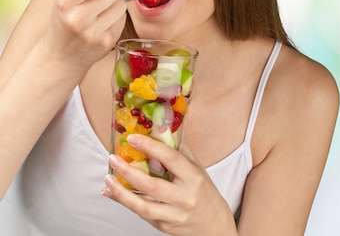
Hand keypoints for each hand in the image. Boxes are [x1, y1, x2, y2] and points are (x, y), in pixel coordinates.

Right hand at [44, 0, 126, 69]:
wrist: (61, 56)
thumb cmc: (64, 21)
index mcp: (65, 2)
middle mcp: (78, 18)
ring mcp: (94, 32)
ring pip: (121, 4)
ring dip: (115, 3)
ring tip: (101, 9)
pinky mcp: (107, 42)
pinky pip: (123, 19)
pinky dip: (117, 17)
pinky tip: (104, 21)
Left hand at [103, 134, 236, 235]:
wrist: (213, 223)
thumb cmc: (203, 191)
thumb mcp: (197, 169)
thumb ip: (179, 152)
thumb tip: (158, 130)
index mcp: (194, 178)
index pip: (171, 159)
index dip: (151, 147)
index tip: (133, 138)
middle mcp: (185, 197)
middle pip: (152, 185)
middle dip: (129, 171)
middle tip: (114, 159)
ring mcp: (173, 214)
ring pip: (142, 206)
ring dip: (121, 193)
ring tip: (108, 179)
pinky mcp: (163, 226)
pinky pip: (141, 213)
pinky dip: (124, 202)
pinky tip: (112, 192)